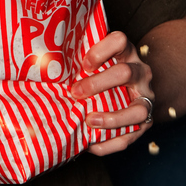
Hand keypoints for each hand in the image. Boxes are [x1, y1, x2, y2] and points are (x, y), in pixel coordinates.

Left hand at [69, 31, 154, 155]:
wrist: (133, 90)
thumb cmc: (103, 73)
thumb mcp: (95, 63)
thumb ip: (78, 64)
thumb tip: (38, 65)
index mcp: (125, 53)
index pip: (120, 40)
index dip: (102, 49)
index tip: (84, 63)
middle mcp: (140, 71)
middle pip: (124, 73)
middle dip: (98, 83)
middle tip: (75, 92)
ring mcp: (146, 97)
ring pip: (137, 109)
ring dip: (111, 118)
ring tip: (89, 121)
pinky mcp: (147, 120)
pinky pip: (131, 136)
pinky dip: (110, 143)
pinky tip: (92, 145)